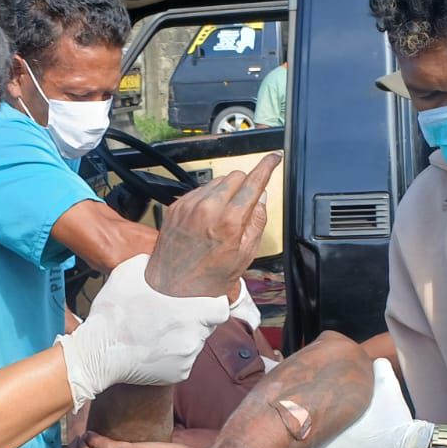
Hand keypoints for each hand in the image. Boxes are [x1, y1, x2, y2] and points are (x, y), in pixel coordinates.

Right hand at [57, 253, 228, 409]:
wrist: (97, 354)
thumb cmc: (113, 316)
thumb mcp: (127, 273)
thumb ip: (148, 263)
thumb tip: (153, 261)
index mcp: (190, 313)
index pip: (222, 309)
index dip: (215, 303)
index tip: (206, 300)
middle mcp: (194, 338)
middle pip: (207, 326)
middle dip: (196, 319)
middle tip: (173, 314)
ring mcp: (187, 359)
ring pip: (195, 344)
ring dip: (183, 337)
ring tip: (159, 332)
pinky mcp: (178, 375)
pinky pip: (183, 362)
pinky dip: (173, 356)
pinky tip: (154, 349)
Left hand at [146, 153, 277, 298]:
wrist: (172, 289)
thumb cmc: (209, 278)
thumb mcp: (245, 256)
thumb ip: (256, 222)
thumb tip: (261, 198)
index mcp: (229, 221)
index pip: (253, 181)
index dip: (267, 166)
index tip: (273, 158)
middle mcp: (207, 208)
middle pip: (235, 176)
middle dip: (244, 186)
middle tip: (243, 207)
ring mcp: (189, 205)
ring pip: (216, 181)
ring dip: (225, 191)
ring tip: (223, 217)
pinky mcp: (176, 206)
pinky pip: (199, 190)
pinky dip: (208, 198)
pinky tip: (207, 218)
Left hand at [311, 358, 431, 447]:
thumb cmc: (393, 420)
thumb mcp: (387, 389)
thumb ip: (378, 371)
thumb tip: (375, 360)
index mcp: (324, 421)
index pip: (314, 418)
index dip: (326, 417)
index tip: (339, 419)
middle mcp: (318, 446)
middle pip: (316, 439)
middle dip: (327, 436)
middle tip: (346, 435)